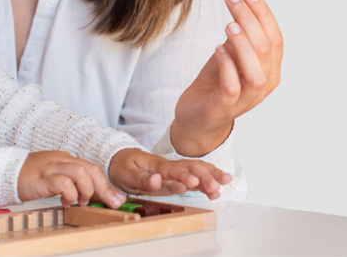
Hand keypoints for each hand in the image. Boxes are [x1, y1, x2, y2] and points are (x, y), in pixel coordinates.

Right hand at [17, 151, 125, 208]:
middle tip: (111, 203)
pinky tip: (66, 202)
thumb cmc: (31, 177)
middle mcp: (61, 160)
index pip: (91, 168)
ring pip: (80, 172)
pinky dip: (70, 194)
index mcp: (65, 159)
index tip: (115, 199)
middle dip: (104, 188)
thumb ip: (71, 182)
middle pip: (90, 168)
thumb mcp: (54, 176)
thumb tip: (91, 196)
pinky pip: (63, 183)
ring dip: (86, 190)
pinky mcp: (43, 177)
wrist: (7, 172)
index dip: (105, 184)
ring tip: (81, 201)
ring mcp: (52, 167)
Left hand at [108, 148, 231, 199]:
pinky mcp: (177, 177)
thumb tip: (157, 181)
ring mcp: (174, 171)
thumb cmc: (123, 166)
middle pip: (189, 167)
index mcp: (156, 164)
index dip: (182, 176)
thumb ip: (142, 179)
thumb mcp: (126, 174)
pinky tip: (218, 187)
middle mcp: (168, 166)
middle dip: (204, 176)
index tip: (193, 182)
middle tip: (216, 187)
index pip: (171, 170)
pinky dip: (207, 180)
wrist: (121, 158)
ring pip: (196, 169)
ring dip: (211, 175)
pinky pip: (195, 176)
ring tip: (225, 182)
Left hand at [172, 0, 282, 155]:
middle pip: (266, 48)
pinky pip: (233, 86)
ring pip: (256, 71)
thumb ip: (245, 21)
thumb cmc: (218, 79)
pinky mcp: (226, 106)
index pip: (275, 36)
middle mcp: (265, 83)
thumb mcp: (231, 45)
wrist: (198, 114)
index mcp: (270, 67)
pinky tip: (218, 50)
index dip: (263, 12)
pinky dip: (227, 66)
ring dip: (243, 44)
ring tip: (227, 25)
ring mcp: (248, 98)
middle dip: (249, 19)